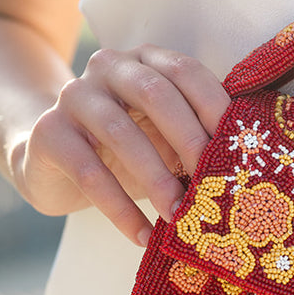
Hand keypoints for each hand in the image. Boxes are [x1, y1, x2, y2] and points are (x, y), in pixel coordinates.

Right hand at [13, 45, 230, 245]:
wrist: (52, 159)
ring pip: (122, 135)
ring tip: (180, 216)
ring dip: (157, 180)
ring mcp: (74, 95)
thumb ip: (197, 136)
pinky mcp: (49, 132)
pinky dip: (120, 209)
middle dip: (190, 141)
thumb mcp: (165, 135)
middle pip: (156, 95)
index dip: (215, 107)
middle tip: (212, 185)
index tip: (238, 149)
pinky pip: (89, 173)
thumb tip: (244, 167)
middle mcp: (109, 66)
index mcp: (147, 59)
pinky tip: (142, 235)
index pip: (186, 71)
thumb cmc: (128, 147)